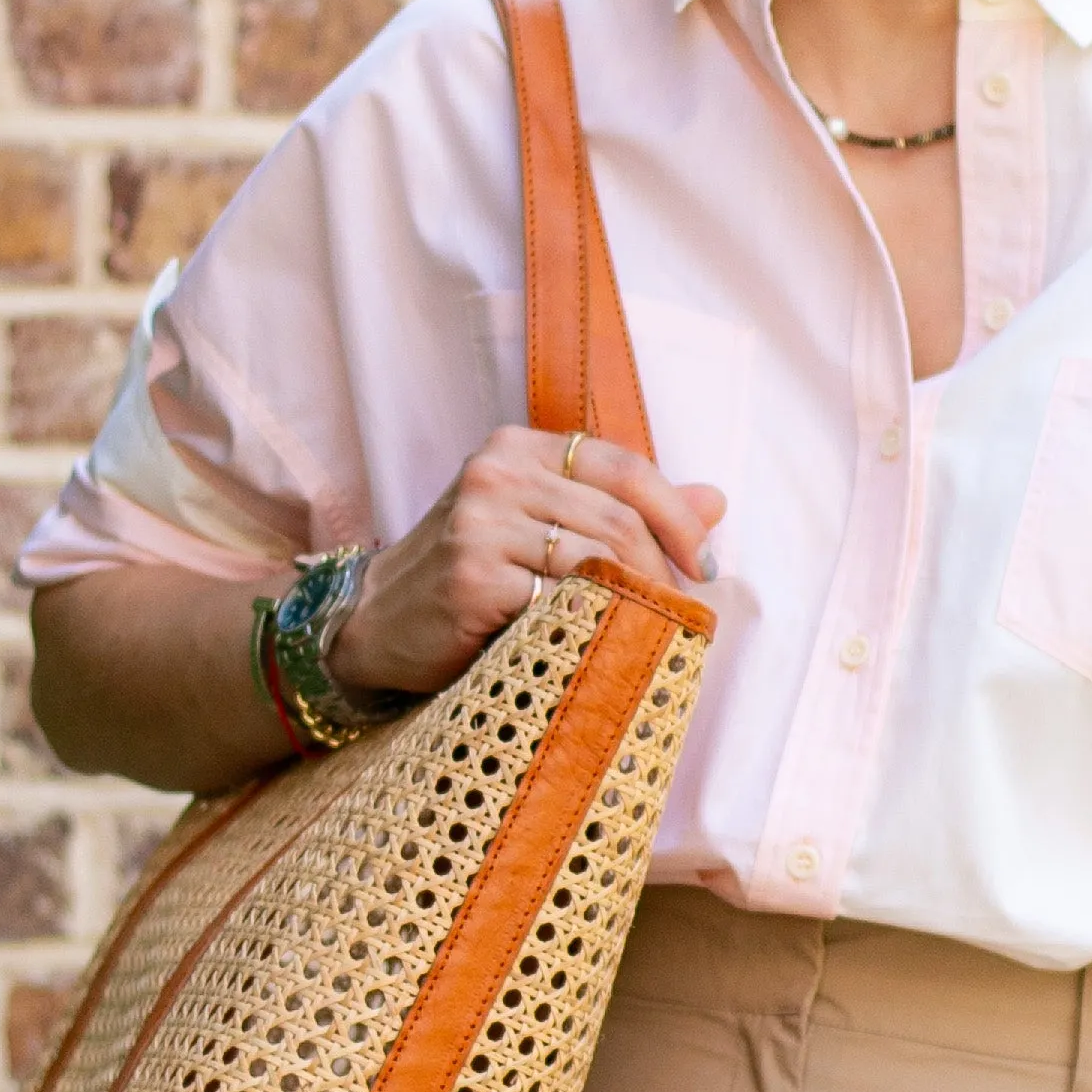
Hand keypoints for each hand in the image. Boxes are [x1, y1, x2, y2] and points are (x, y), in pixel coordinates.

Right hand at [329, 428, 725, 704]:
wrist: (375, 623)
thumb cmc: (471, 576)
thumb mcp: (543, 526)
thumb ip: (622, 509)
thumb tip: (716, 501)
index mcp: (519, 447)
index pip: (624, 466)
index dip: (676, 516)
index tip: (704, 564)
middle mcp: (496, 472)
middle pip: (617, 518)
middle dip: (663, 571)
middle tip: (684, 613)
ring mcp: (478, 523)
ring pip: (595, 559)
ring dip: (637, 603)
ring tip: (652, 632)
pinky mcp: (469, 577)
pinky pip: (558, 601)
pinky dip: (591, 625)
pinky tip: (600, 643)